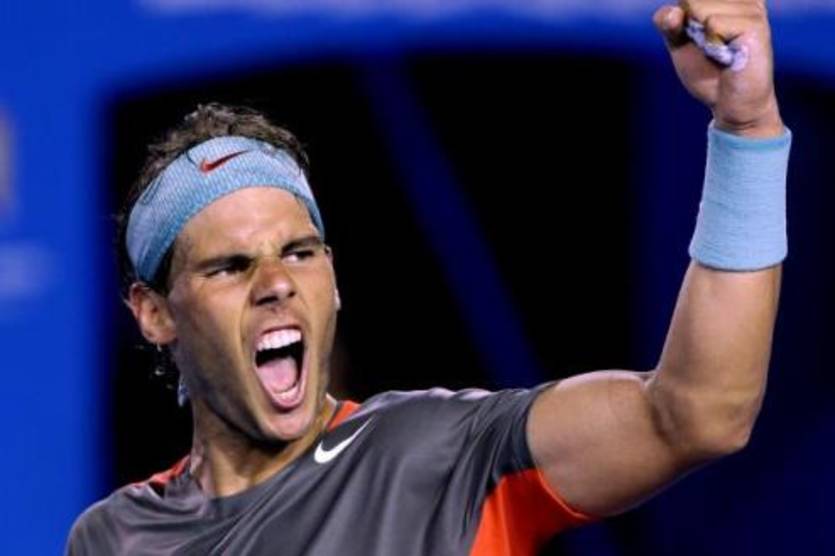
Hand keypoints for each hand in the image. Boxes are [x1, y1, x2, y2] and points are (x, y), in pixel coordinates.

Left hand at [653, 0, 783, 137]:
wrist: (730, 105)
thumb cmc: (709, 73)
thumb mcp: (679, 44)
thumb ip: (668, 23)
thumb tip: (676, 12)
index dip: (679, 19)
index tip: (696, 37)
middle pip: (689, 0)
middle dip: (687, 29)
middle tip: (710, 49)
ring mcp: (752, 9)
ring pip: (699, 7)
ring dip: (700, 38)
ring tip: (720, 52)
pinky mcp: (754, 24)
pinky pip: (712, 23)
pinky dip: (711, 45)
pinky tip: (728, 56)